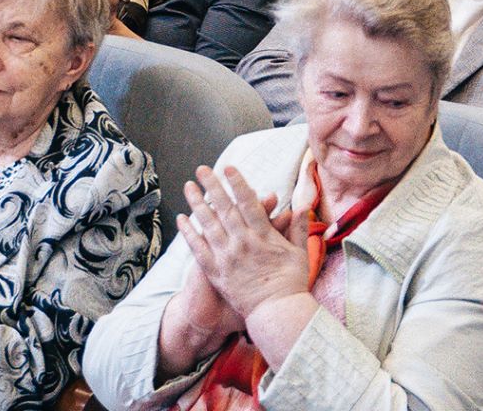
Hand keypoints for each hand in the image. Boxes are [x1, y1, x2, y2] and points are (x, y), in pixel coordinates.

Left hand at [176, 166, 308, 320]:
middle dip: (213, 186)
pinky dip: (189, 233)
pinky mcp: (216, 272)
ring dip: (197, 203)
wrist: (277, 314)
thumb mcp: (300, 253)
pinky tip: (181, 219)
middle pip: (225, 208)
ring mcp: (227, 257)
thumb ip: (298, 228)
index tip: (229, 168)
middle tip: (202, 169)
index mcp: (263, 236)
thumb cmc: (291, 284)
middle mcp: (243, 243)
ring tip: (188, 186)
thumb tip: (301, 205)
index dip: (237, 183)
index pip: (248, 203)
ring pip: (208, 224)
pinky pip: (198, 249)